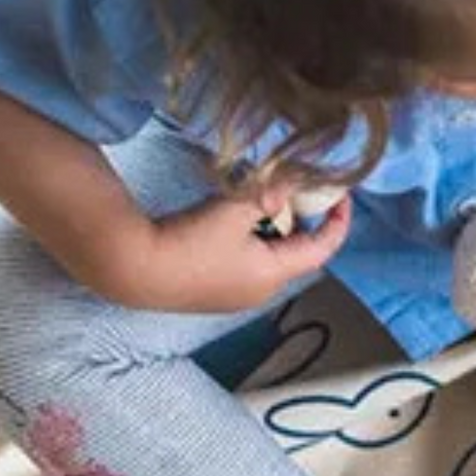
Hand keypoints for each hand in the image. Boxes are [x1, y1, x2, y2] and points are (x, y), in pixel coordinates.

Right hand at [105, 189, 351, 312]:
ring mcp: (235, 293)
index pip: (322, 249)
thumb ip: (269, 192)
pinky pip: (242, 259)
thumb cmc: (188, 242)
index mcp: (274, 274)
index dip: (337, 222)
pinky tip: (224, 218)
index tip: (342, 197)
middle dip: (295, 217)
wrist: (134, 269)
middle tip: (286, 187)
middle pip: (294, 249)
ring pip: (266, 252)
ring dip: (266, 224)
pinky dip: (245, 235)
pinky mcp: (211, 289)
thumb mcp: (236, 209)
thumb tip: (295, 182)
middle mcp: (261, 291)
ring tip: (250, 198)